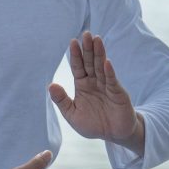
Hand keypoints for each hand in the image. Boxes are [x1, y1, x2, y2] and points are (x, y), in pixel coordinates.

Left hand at [48, 31, 144, 154]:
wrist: (114, 135)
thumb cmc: (93, 124)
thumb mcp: (73, 115)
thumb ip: (62, 101)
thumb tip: (50, 85)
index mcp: (82, 85)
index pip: (78, 67)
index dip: (75, 55)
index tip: (72, 42)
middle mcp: (94, 82)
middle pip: (90, 62)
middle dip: (88, 49)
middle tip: (86, 34)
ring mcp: (107, 86)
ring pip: (102, 67)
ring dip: (99, 54)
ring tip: (97, 40)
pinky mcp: (118, 93)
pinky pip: (112, 81)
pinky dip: (109, 72)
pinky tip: (106, 63)